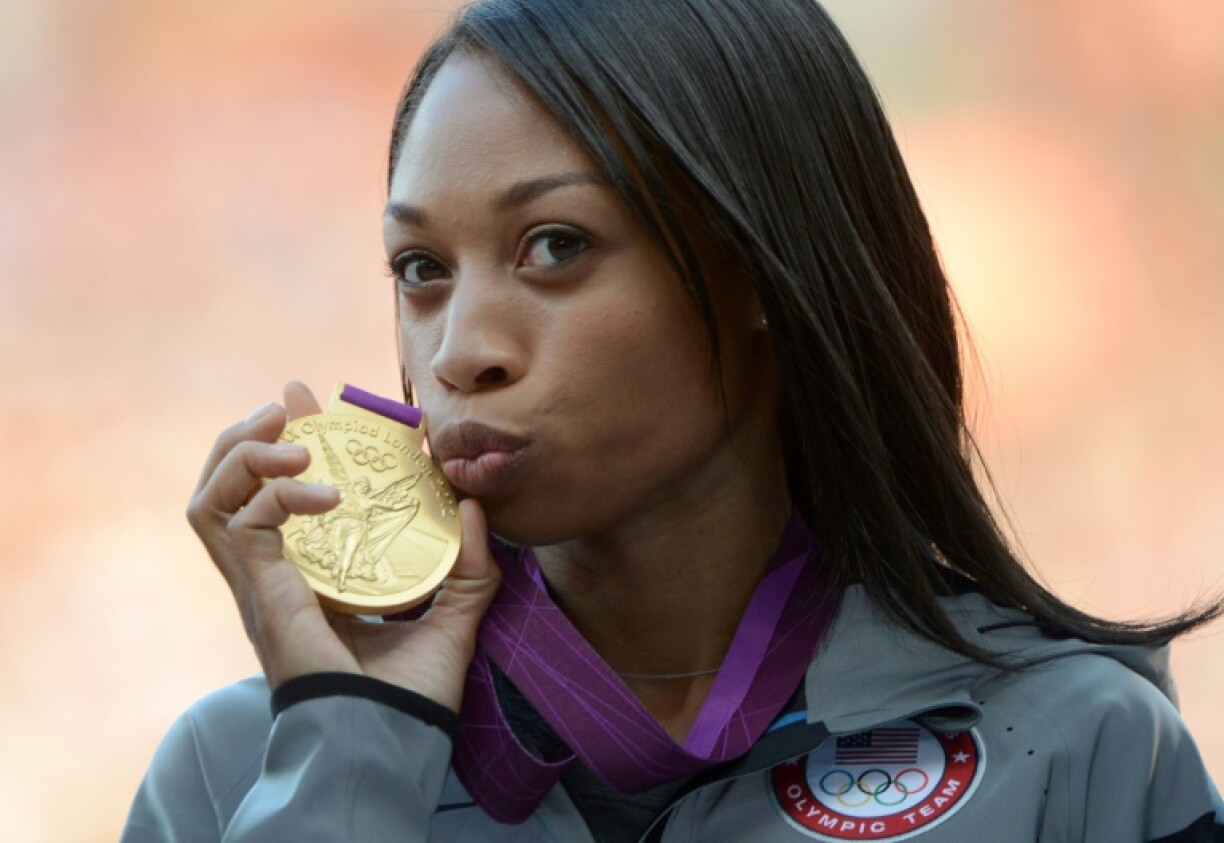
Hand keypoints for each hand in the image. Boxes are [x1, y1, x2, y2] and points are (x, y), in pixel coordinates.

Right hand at [186, 380, 500, 711]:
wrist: (391, 738)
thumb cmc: (411, 696)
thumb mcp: (454, 617)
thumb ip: (468, 567)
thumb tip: (474, 507)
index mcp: (308, 579)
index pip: (274, 498)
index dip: (283, 447)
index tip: (310, 403)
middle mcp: (274, 577)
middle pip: (226, 490)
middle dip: (248, 434)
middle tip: (288, 401)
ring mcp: (261, 584)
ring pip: (209, 501)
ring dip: (243, 453)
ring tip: (292, 433)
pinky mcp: (261, 591)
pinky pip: (240, 524)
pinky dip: (274, 492)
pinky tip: (323, 491)